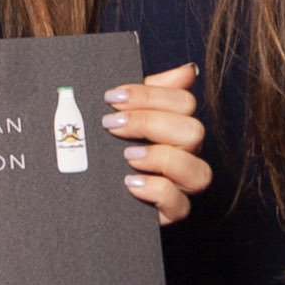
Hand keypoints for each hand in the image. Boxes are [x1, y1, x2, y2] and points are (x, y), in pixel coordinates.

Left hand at [105, 60, 209, 227]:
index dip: (150, 96)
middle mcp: (185, 155)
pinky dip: (157, 191)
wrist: (85, 192)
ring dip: (161, 158)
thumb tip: (187, 70)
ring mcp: (181, 186)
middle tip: (112, 125)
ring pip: (199, 171)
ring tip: (127, 156)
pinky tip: (130, 183)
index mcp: (176, 126)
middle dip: (151, 123)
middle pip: (194, 132)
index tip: (112, 97)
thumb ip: (150, 91)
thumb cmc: (106, 148)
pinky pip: (180, 206)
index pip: (183, 102)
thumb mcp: (122, 115)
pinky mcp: (169, 213)